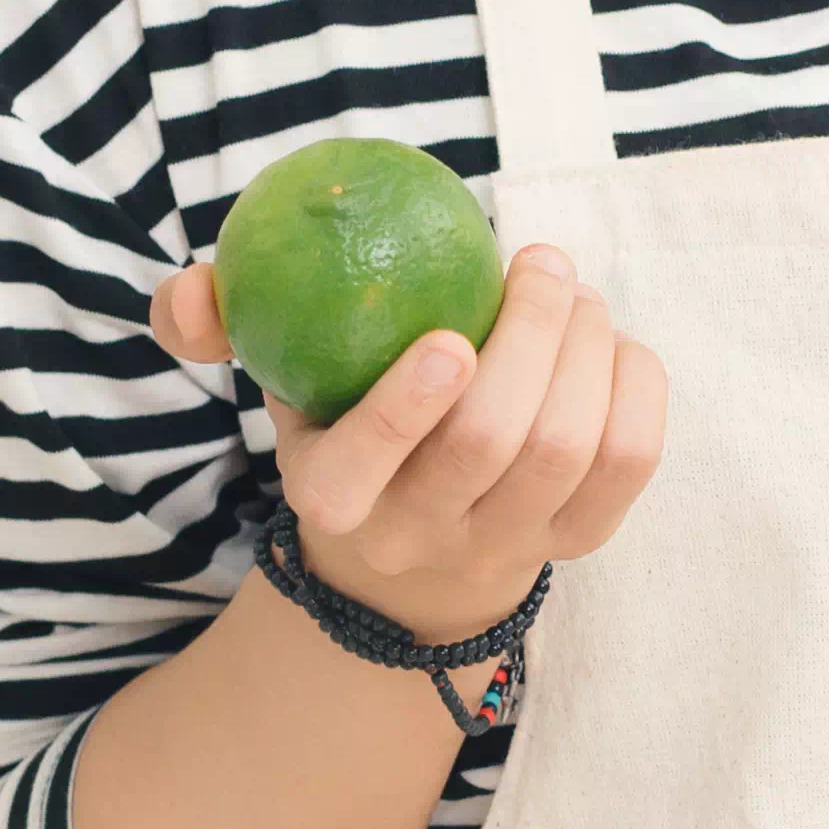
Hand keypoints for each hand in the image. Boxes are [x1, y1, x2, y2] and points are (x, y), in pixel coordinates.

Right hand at [147, 243, 669, 650]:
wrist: (416, 564)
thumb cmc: (341, 430)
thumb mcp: (273, 383)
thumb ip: (215, 324)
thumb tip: (194, 286)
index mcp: (332, 495)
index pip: (365, 462)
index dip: (409, 404)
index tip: (451, 335)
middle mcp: (419, 533)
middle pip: (492, 442)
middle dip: (531, 336)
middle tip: (539, 263)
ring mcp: (505, 543)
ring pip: (567, 448)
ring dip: (584, 347)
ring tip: (572, 292)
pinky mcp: (577, 540)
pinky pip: (628, 462)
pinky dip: (634, 386)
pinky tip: (610, 342)